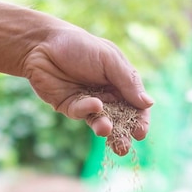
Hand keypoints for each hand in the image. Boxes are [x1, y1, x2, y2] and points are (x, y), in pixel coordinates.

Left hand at [22, 26, 152, 155]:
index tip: (140, 132)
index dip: (140, 120)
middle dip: (122, 134)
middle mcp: (106, 94)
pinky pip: (81, 113)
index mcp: (121, 82)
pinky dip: (88, 110)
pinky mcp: (70, 107)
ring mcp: (88, 102)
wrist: (43, 44)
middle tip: (123, 147)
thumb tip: (149, 103)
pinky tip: (94, 104)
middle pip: (120, 120)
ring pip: (100, 122)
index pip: (136, 106)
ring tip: (106, 130)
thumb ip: (128, 82)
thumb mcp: (109, 59)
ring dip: (105, 129)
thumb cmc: (80, 45)